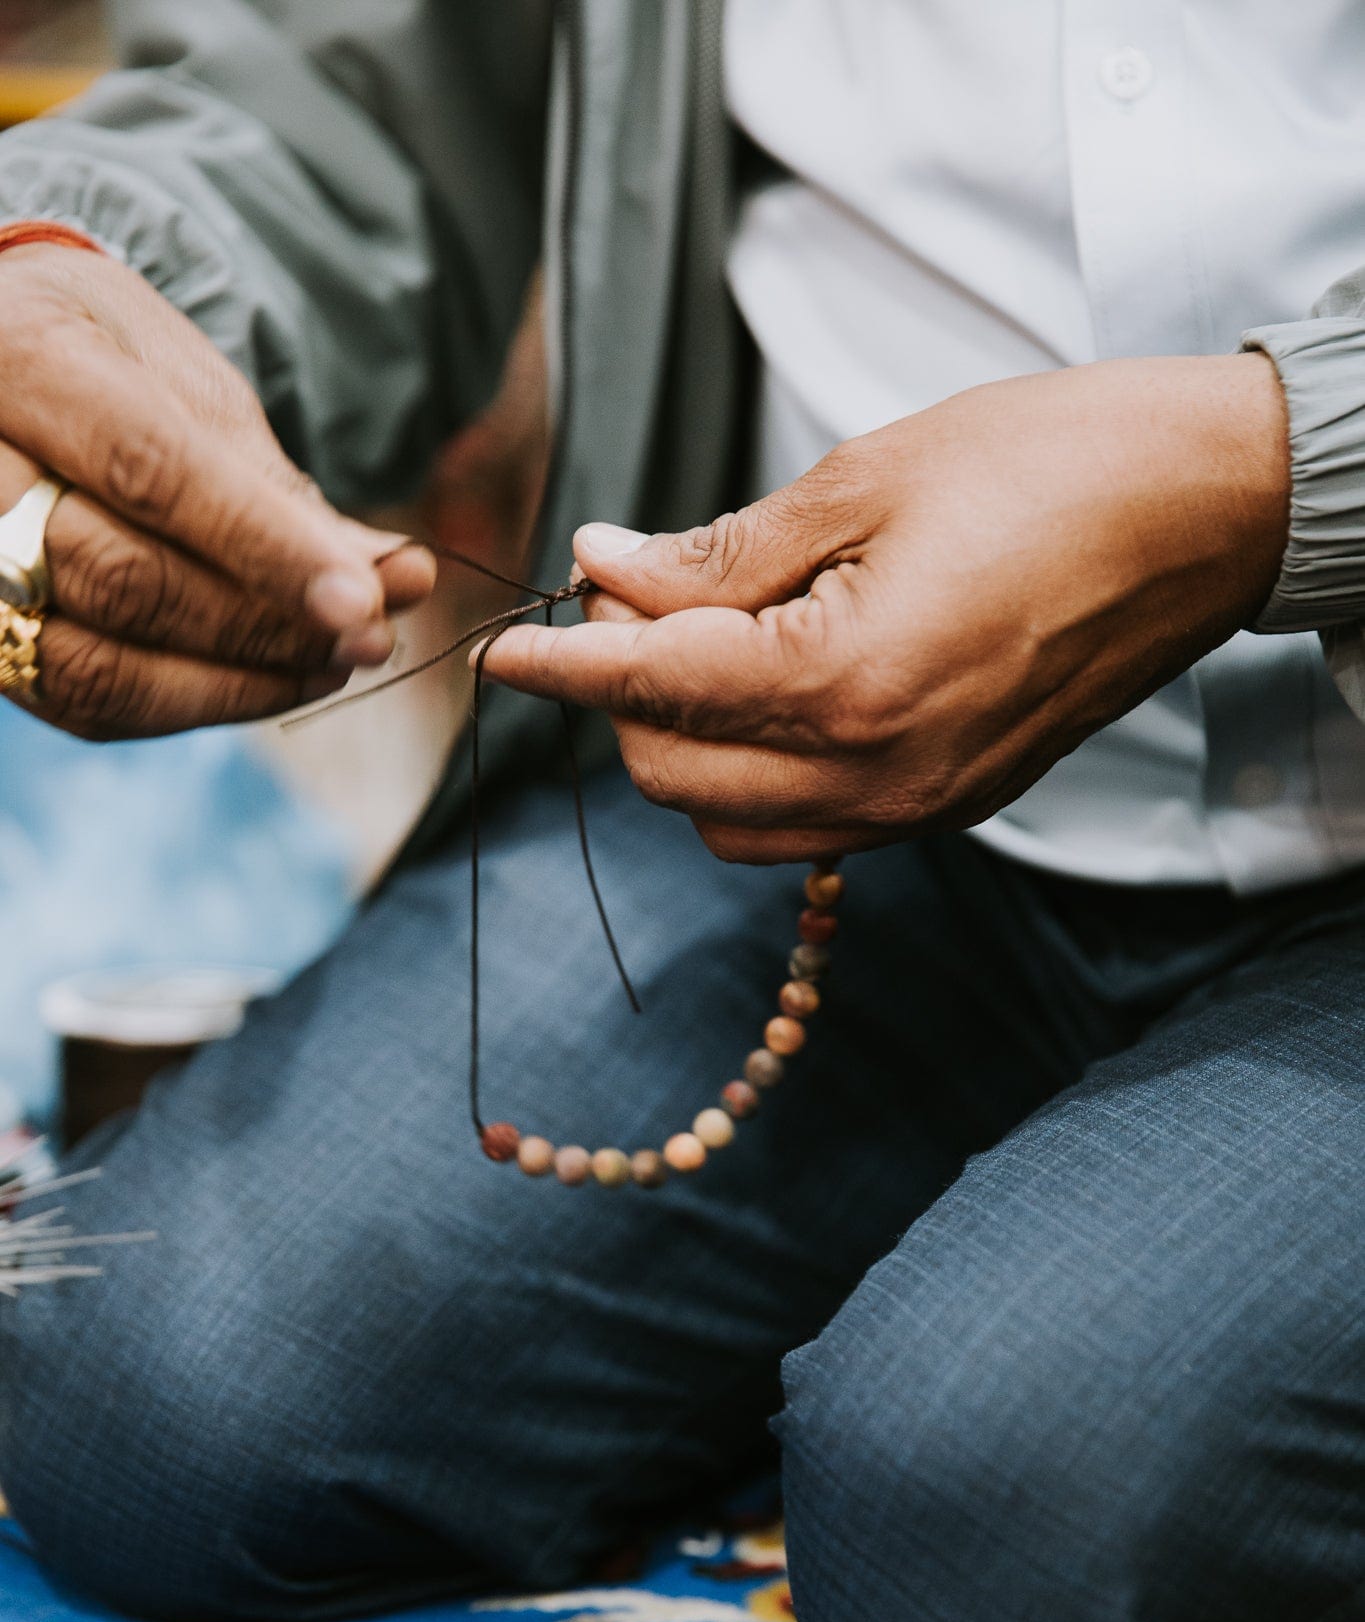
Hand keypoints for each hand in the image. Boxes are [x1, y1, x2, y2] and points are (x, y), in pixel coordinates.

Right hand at [0, 244, 435, 738]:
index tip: (364, 600)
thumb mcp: (186, 380)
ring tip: (334, 660)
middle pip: (125, 579)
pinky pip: (88, 703)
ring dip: (240, 681)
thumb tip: (400, 577)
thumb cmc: (105, 362)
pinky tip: (271, 679)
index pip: (150, 472)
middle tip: (370, 634)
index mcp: (25, 361)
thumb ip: (280, 484)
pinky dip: (195, 703)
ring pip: (101, 665)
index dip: (265, 546)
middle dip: (266, 624)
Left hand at [484, 353, 1288, 860]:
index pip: (651, 693)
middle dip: (622, 694)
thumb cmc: (1049, 465)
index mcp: (848, 683)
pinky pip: (802, 830)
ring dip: (682, 744)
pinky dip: (751, 775)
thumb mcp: (864, 478)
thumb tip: (608, 567)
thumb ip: (720, 551)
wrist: (1202, 516)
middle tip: (640, 591)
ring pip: (727, 822)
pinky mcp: (945, 811)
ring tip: (708, 639)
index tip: (503, 654)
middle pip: (670, 776)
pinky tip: (771, 691)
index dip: (564, 670)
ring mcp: (915, 809)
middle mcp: (877, 776)